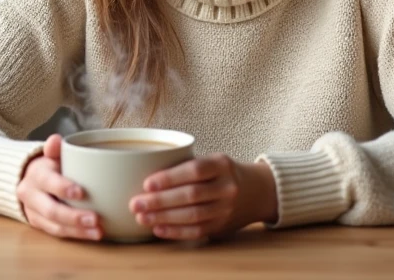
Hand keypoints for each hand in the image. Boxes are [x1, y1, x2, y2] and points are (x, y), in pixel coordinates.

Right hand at [16, 134, 102, 240]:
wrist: (28, 180)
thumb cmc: (49, 165)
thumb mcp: (51, 154)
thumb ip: (54, 148)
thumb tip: (56, 139)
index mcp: (36, 175)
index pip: (47, 181)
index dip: (62, 187)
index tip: (82, 192)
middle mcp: (31, 195)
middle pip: (51, 210)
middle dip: (73, 216)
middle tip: (96, 219)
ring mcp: (33, 212)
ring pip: (54, 225)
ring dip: (77, 230)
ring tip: (98, 231)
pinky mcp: (39, 225)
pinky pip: (57, 233)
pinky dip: (75, 235)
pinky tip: (92, 234)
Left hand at [129, 154, 277, 240]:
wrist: (257, 191)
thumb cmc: (223, 173)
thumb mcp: (212, 161)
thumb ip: (187, 166)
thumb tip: (146, 176)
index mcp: (222, 164)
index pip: (195, 170)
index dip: (170, 178)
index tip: (147, 183)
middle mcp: (227, 187)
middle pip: (191, 195)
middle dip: (160, 201)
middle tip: (136, 203)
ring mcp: (226, 209)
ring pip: (192, 215)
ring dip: (163, 218)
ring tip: (141, 217)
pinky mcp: (222, 226)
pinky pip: (197, 231)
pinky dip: (175, 231)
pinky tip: (158, 229)